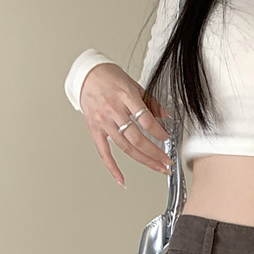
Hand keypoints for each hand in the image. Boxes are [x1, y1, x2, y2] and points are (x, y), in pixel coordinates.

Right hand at [79, 62, 173, 186]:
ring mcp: (103, 122)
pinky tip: (122, 179)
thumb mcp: (133, 84)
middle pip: (137, 139)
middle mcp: (114, 110)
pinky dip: (112, 168)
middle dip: (155, 153)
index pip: (145, 120)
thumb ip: (150, 102)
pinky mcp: (95, 129)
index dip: (158, 132)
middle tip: (167, 162)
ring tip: (157, 167)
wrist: (86, 74)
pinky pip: (104, 152)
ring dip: (143, 160)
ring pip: (125, 147)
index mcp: (125, 96)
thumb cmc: (109, 76)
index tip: (166, 138)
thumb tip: (165, 115)